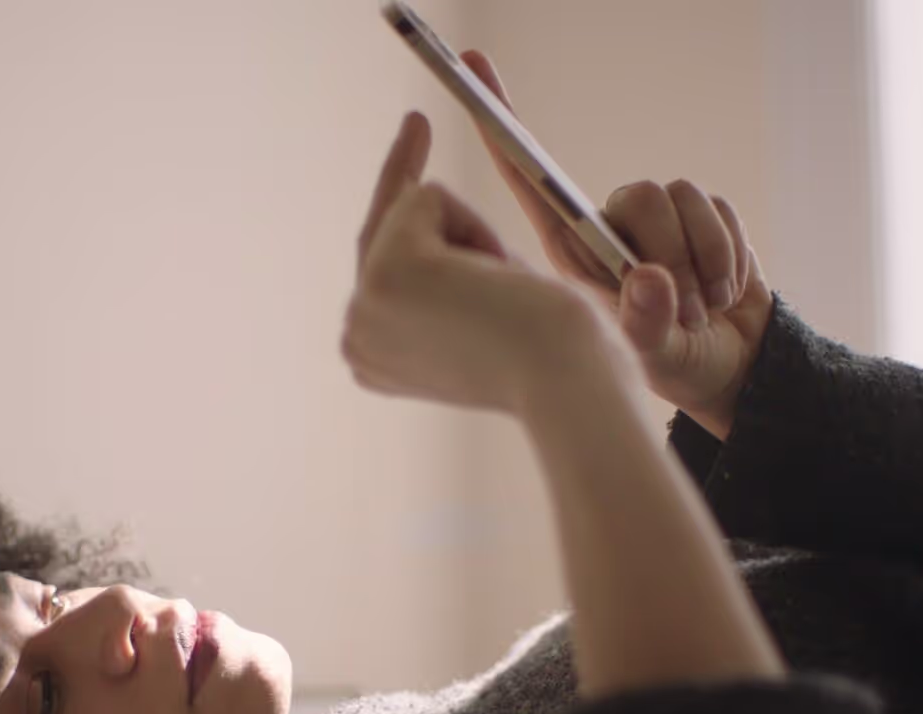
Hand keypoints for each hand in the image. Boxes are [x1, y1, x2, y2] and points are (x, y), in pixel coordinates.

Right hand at [342, 112, 638, 418]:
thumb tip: (441, 236)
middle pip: (377, 237)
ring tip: (508, 290)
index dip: (394, 223)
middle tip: (417, 121)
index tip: (403, 170)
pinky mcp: (387, 271)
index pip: (376, 274)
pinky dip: (475, 227)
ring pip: (409, 214)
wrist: (567, 383)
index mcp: (374, 360)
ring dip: (473, 234)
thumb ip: (455, 292)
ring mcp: (363, 306)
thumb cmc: (553, 362)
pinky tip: (499, 278)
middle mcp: (355, 339)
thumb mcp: (489, 327)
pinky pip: (427, 197)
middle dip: (400, 175)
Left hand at [462, 50, 772, 437]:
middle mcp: (610, 224)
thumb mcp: (649, 357)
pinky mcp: (706, 213)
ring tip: (703, 310)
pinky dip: (731, 257)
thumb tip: (651, 278)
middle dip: (670, 253)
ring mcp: (658, 217)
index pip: (529, 177)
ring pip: (683, 198)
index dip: (500, 122)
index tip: (472, 64)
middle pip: (636, 194)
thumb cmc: (669, 364)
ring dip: (705, 261)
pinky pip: (721, 210)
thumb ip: (646, 324)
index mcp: (572, 250)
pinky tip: (725, 295)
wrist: (728, 369)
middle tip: (684, 309)